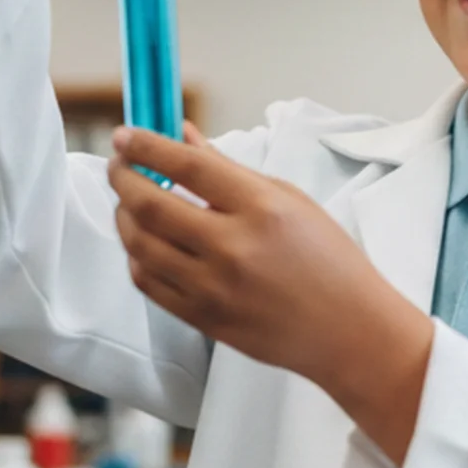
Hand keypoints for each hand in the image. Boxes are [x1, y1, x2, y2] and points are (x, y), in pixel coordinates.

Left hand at [108, 123, 435, 464]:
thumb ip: (230, 169)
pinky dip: (136, 256)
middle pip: (151, 205)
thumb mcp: (290, 201)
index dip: (147, 146)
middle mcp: (233, 249)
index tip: (126, 135)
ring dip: (123, 215)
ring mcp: (214, 288)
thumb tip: (185, 136)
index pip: (187, 167)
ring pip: (140, 244)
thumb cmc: (330, 262)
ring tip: (127, 201)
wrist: (349, 332)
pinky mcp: (204, 319)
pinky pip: (148, 283)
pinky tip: (143, 242)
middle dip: (122, 177)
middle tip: (118, 164)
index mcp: (261, 209)